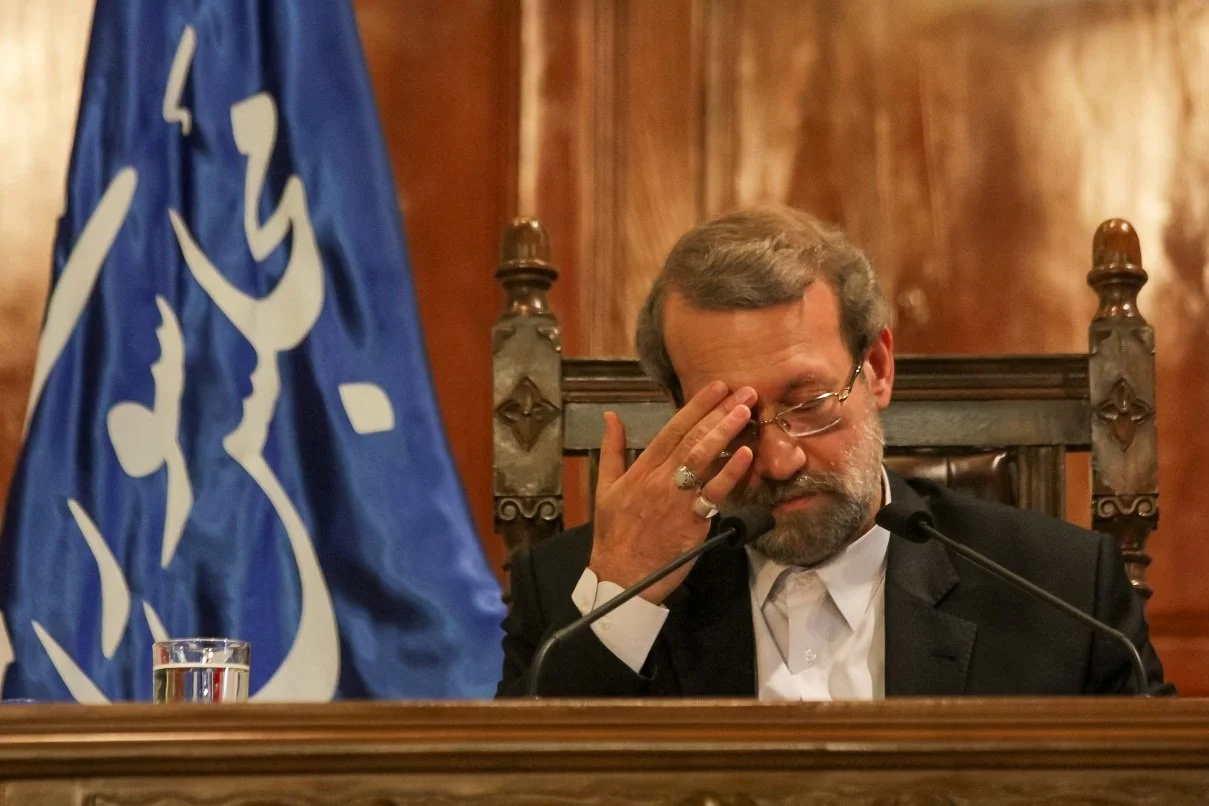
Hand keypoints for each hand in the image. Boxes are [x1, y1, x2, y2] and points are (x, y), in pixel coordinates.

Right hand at [589, 381, 756, 603]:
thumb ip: (611, 449)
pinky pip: (715, 493)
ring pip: (703, 458)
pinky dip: (730, 472)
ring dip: (726, 432)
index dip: (695, 406)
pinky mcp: (693, 521)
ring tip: (746, 411)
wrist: (622, 576)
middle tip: (743, 390)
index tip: (716, 387)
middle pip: (692, 438)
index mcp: (640, 469)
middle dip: (718, 412)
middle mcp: (660, 479)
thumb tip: (611, 415)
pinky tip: (746, 454)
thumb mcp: (605, 487)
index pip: (671, 429)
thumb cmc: (614, 533)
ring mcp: (677, 500)